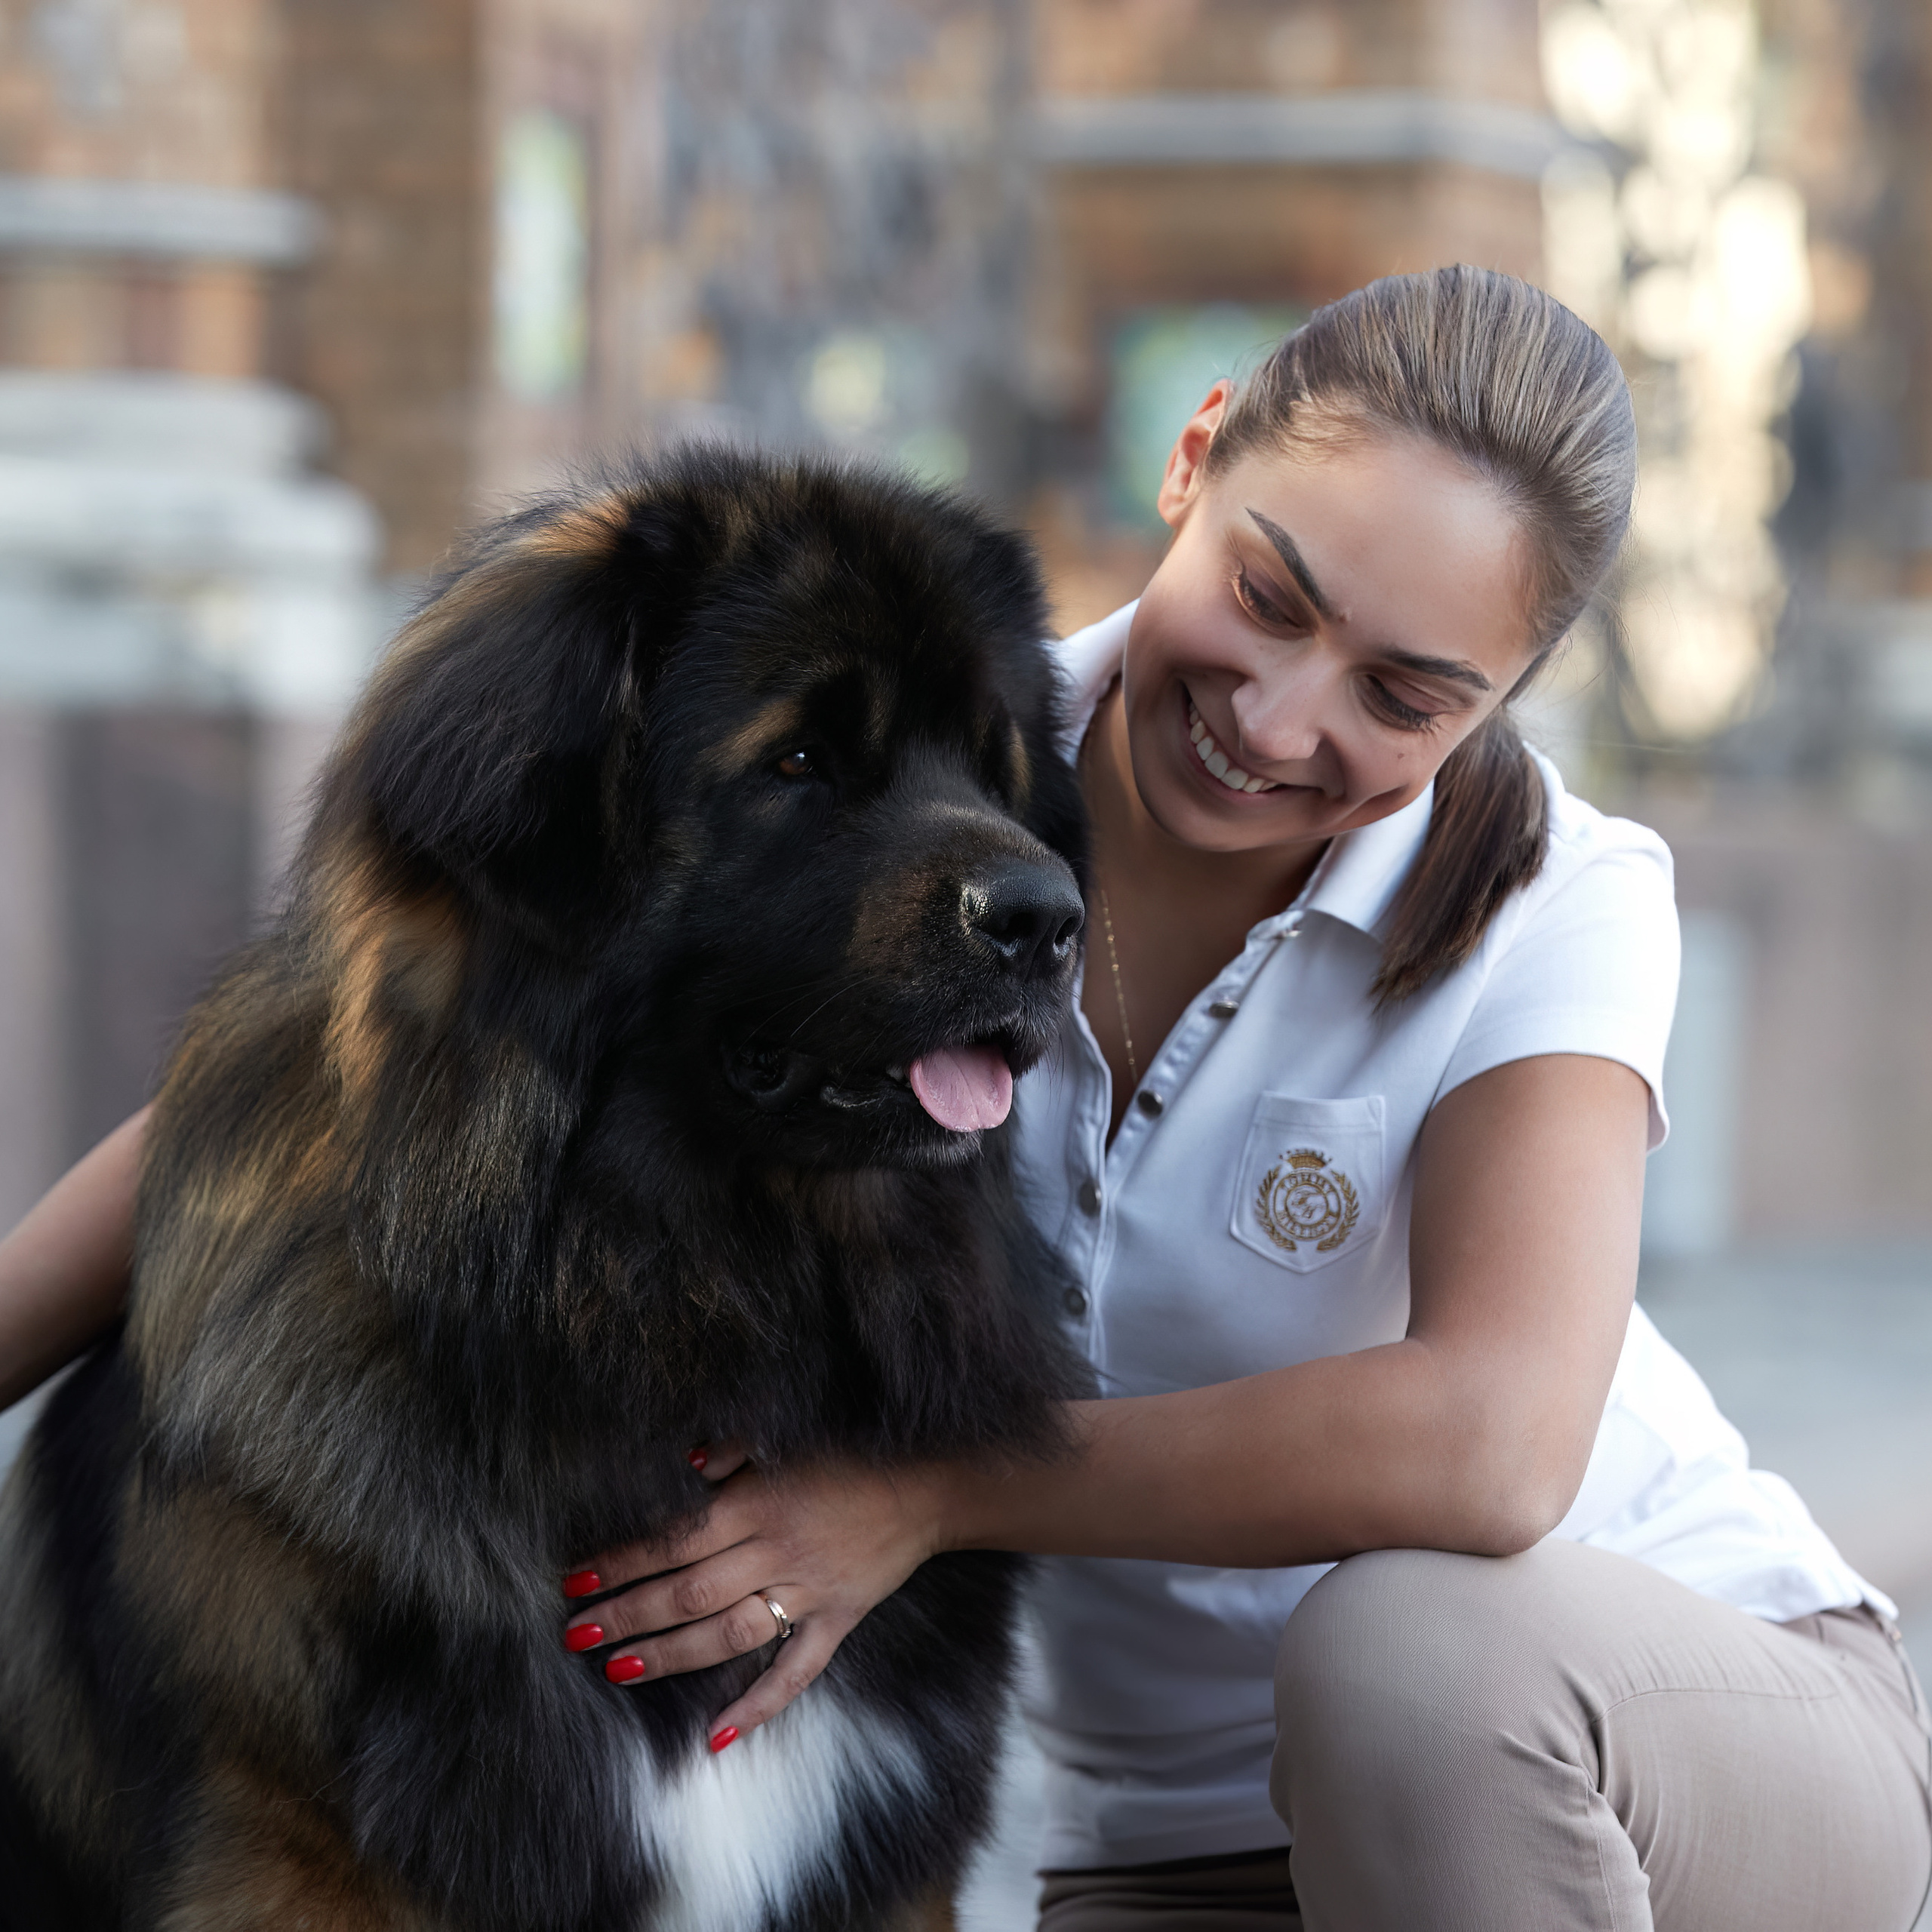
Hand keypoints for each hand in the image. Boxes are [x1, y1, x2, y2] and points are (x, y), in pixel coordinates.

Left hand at [560, 1446, 949, 1746]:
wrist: (926, 1488)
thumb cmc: (849, 1456)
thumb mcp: (785, 1440)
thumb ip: (731, 1454)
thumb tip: (683, 1466)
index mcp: (760, 1501)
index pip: (675, 1538)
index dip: (623, 1561)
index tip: (575, 1579)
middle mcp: (778, 1551)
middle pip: (690, 1591)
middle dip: (628, 1614)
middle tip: (576, 1635)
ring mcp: (808, 1593)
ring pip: (729, 1635)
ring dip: (671, 1656)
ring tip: (619, 1670)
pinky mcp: (837, 1623)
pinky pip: (796, 1674)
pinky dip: (757, 1707)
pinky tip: (715, 1738)